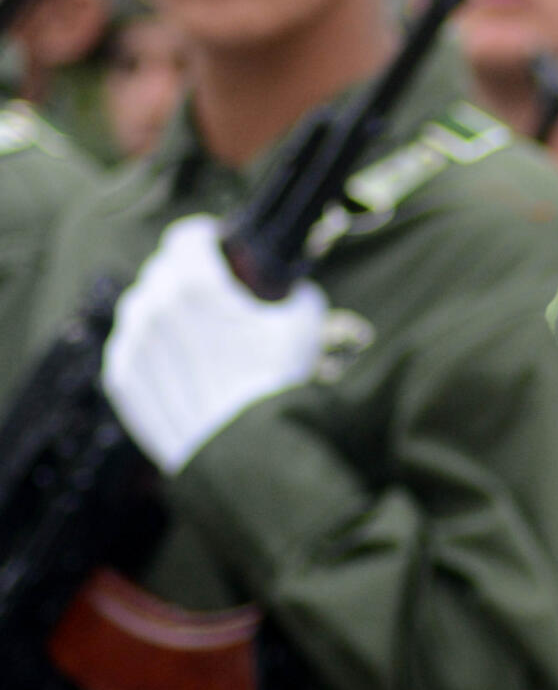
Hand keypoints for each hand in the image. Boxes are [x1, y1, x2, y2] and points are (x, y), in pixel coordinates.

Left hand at [102, 214, 326, 474]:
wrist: (245, 452)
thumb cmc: (277, 385)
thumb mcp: (304, 324)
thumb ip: (295, 293)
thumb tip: (290, 292)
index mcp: (193, 284)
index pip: (185, 237)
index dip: (207, 237)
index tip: (221, 247)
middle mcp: (152, 307)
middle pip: (161, 271)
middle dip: (187, 276)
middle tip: (217, 296)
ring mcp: (131, 344)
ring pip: (142, 308)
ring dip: (165, 311)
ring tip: (197, 334)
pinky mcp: (121, 379)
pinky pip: (130, 347)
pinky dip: (151, 347)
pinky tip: (181, 363)